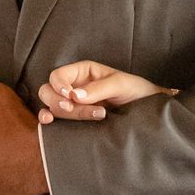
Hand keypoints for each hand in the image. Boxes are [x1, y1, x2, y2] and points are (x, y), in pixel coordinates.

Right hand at [37, 60, 167, 122]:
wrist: (146, 111)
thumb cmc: (135, 91)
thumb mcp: (120, 84)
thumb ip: (98, 88)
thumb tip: (74, 96)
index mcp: (83, 71)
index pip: (58, 75)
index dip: (59, 85)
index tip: (71, 97)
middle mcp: (74, 86)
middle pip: (49, 91)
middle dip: (58, 101)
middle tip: (73, 107)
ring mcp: (72, 103)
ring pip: (52, 106)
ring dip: (63, 113)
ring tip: (92, 116)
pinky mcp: (74, 119)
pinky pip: (53, 118)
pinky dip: (47, 120)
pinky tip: (49, 123)